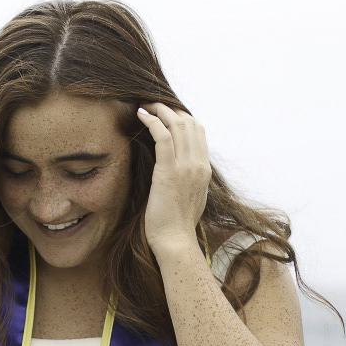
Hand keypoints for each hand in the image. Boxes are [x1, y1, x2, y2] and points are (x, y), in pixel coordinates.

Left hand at [136, 103, 209, 256]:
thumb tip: (180, 173)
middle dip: (170, 109)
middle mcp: (198, 164)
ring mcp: (186, 167)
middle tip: (153, 104)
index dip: (182, 116)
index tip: (166, 113)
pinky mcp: (169, 171)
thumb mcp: (189, 198)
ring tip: (145, 105)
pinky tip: (141, 115)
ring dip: (160, 110)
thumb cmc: (176, 225)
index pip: (199, 131)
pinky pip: (163, 136)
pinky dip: (152, 121)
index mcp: (204, 170)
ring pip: (177, 124)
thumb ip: (189, 181)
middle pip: (190, 123)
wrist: (175, 241)